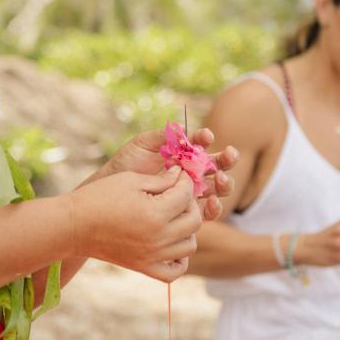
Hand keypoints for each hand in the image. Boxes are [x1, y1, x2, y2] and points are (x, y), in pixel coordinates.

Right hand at [68, 167, 201, 281]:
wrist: (74, 225)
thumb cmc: (99, 197)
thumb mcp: (131, 180)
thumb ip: (161, 179)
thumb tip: (180, 176)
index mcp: (155, 214)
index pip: (186, 195)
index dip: (184, 180)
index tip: (178, 174)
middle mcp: (158, 238)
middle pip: (194, 221)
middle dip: (190, 202)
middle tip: (177, 194)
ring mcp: (152, 256)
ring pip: (190, 245)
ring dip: (187, 229)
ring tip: (173, 216)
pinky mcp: (144, 267)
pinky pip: (175, 271)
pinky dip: (179, 259)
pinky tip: (171, 243)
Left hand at [103, 128, 238, 219]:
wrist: (111, 189)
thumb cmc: (127, 163)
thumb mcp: (142, 145)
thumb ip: (161, 136)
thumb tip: (182, 127)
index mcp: (183, 152)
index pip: (202, 143)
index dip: (206, 138)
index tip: (205, 136)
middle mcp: (192, 171)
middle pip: (218, 164)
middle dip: (226, 159)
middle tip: (227, 155)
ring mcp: (191, 191)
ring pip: (218, 188)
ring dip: (224, 183)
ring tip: (219, 178)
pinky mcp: (187, 211)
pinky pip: (207, 211)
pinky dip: (214, 208)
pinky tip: (212, 202)